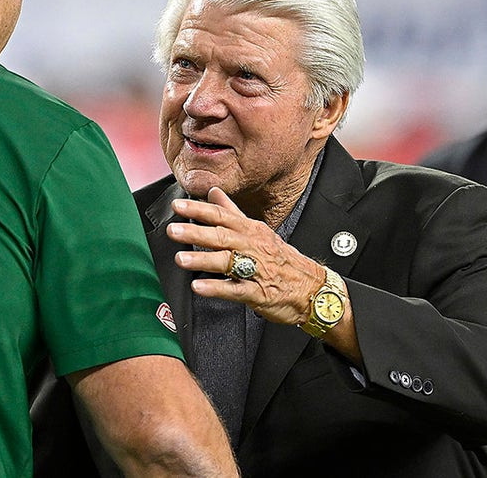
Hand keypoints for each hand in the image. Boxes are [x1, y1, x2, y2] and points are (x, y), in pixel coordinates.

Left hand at [169, 186, 325, 325]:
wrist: (312, 288)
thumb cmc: (283, 259)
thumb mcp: (259, 230)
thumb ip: (233, 212)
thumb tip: (213, 192)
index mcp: (251, 230)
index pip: (223, 215)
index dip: (199, 210)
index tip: (178, 205)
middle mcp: (252, 247)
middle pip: (222, 236)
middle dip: (196, 232)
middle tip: (173, 230)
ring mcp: (256, 270)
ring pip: (227, 262)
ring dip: (202, 260)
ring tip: (181, 259)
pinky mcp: (258, 293)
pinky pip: (235, 290)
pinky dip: (216, 289)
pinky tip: (199, 287)